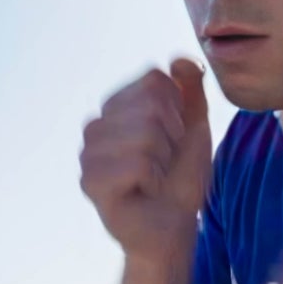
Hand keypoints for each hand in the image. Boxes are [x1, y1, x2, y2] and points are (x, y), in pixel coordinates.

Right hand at [79, 59, 212, 262]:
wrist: (173, 226)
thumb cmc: (179, 178)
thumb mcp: (194, 128)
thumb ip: (189, 91)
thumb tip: (183, 57)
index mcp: (116, 107)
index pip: (156, 80)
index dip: (179, 112)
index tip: (174, 139)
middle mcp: (96, 125)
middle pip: (151, 106)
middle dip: (173, 139)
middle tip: (164, 164)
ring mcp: (88, 153)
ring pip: (145, 135)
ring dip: (164, 162)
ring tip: (154, 178)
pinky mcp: (90, 181)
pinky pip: (137, 163)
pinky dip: (153, 180)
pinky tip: (144, 191)